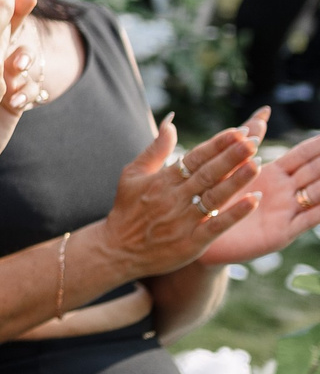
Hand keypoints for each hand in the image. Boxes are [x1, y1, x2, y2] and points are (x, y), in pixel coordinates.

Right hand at [94, 116, 262, 279]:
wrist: (117, 250)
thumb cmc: (126, 210)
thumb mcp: (132, 174)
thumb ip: (155, 150)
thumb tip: (171, 123)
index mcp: (161, 180)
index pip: (194, 158)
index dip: (217, 144)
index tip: (238, 132)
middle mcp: (173, 198)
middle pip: (207, 174)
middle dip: (231, 157)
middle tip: (253, 141)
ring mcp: (183, 221)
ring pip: (214, 197)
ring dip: (236, 180)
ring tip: (256, 164)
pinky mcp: (190, 243)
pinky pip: (216, 226)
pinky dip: (235, 213)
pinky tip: (253, 201)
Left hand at [195, 125, 319, 265]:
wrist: (204, 236)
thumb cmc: (218, 199)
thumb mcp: (233, 166)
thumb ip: (249, 140)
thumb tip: (265, 110)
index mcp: (274, 174)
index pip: (303, 155)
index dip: (317, 145)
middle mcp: (286, 192)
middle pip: (314, 171)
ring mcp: (287, 211)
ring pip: (317, 193)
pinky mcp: (283, 232)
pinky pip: (308, 220)